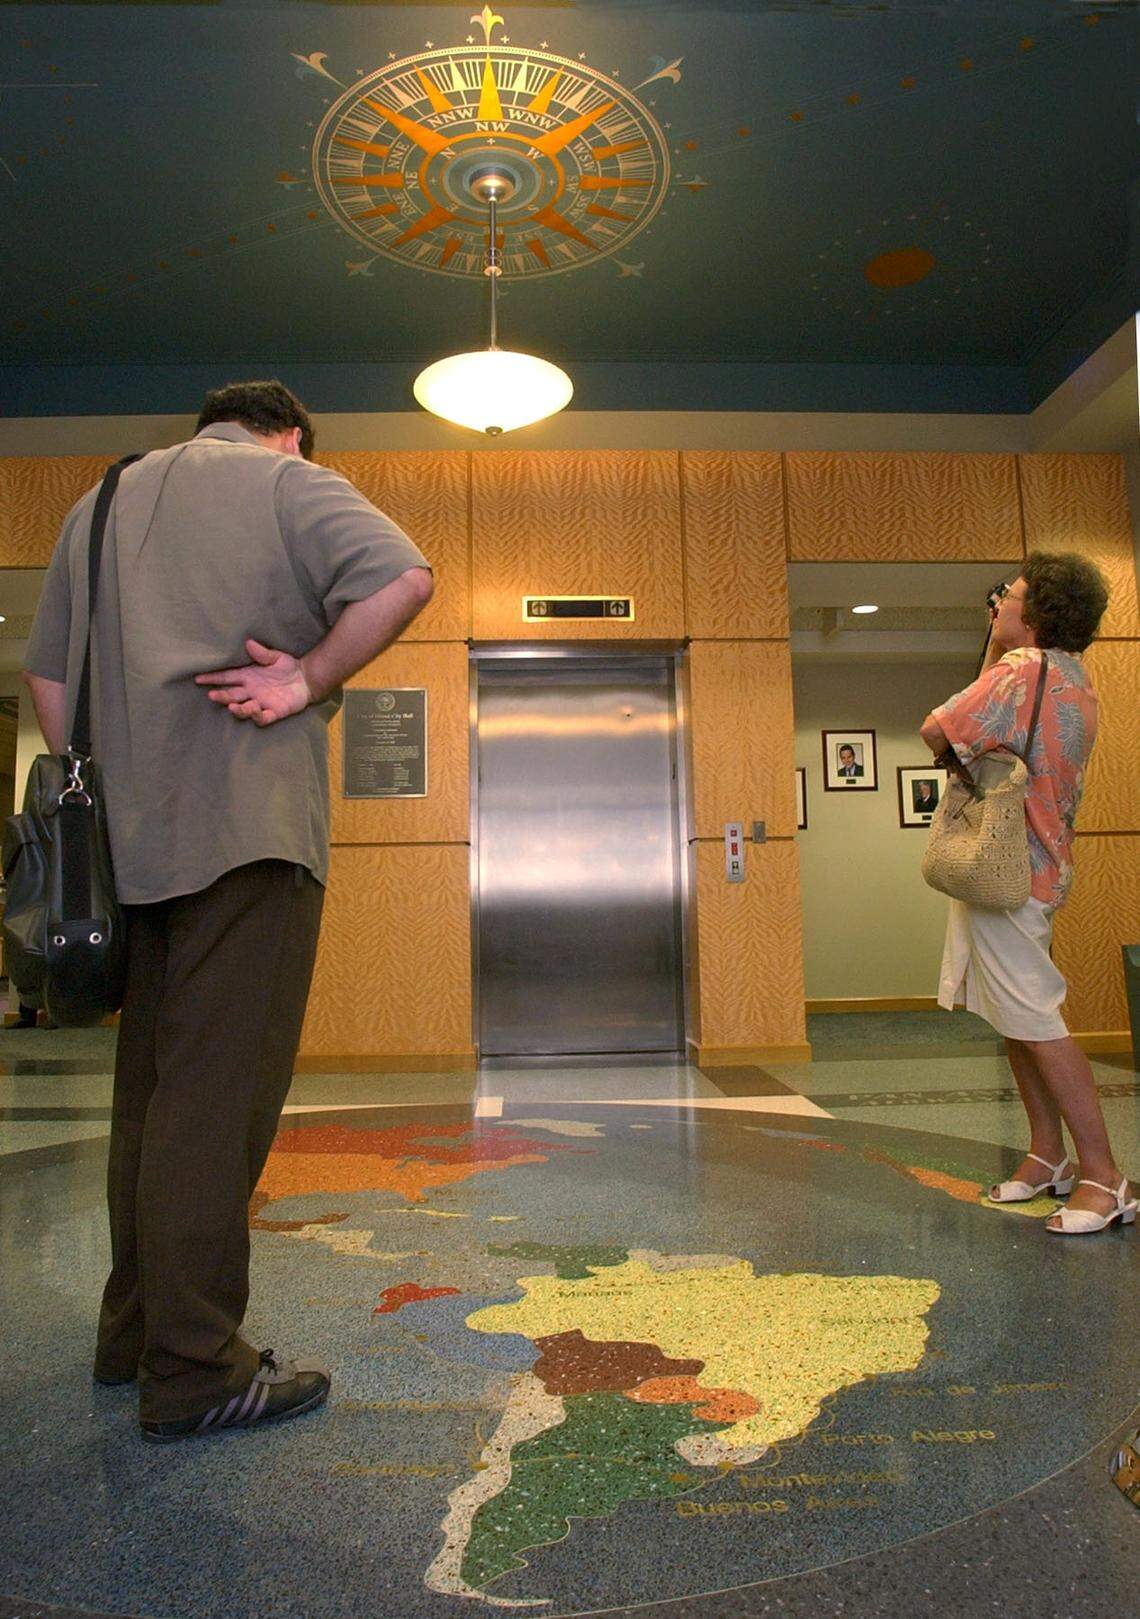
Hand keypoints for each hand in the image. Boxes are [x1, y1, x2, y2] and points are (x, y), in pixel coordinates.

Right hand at [195, 639, 312, 725]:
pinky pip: (263, 718)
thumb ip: (262, 653)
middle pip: (232, 695)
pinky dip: (258, 716)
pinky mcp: (274, 712)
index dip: (212, 678)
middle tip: (212, 695)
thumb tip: (249, 642)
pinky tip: (255, 710)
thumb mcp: (276, 657)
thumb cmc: (288, 667)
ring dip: (237, 709)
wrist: (307, 679)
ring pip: (244, 709)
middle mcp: (251, 691)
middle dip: (221, 696)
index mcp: (248, 676)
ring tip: (232, 706)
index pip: (227, 677)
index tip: (198, 678)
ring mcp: (261, 703)